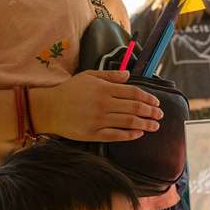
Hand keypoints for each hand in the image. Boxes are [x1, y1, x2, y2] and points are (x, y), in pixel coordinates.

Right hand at [30, 70, 162, 141]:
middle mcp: (103, 104)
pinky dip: (129, 135)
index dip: (147, 98)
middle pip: (134, 108)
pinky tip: (139, 134)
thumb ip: (110, 75)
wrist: (49, 108)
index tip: (156, 102)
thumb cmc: (70, 91)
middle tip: (160, 115)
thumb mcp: (89, 76)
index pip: (133, 92)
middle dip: (150, 112)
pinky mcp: (93, 134)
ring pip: (128, 122)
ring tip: (155, 126)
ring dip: (145, 124)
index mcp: (104, 89)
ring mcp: (98, 120)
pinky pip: (116, 136)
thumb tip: (128, 74)